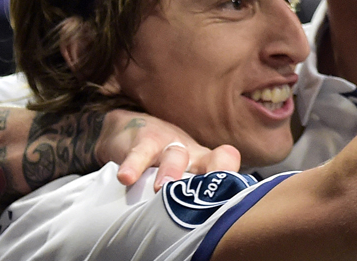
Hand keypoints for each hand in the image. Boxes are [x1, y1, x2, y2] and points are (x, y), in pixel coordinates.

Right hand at [97, 109, 241, 189]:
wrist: (130, 129)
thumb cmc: (162, 160)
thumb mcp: (182, 175)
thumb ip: (191, 196)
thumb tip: (198, 228)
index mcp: (205, 163)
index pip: (227, 162)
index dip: (230, 176)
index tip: (227, 201)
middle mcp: (192, 154)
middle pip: (209, 161)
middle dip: (209, 180)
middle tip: (202, 201)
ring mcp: (168, 145)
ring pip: (175, 155)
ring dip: (170, 171)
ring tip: (161, 189)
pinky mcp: (143, 141)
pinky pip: (139, 154)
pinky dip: (133, 166)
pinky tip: (126, 178)